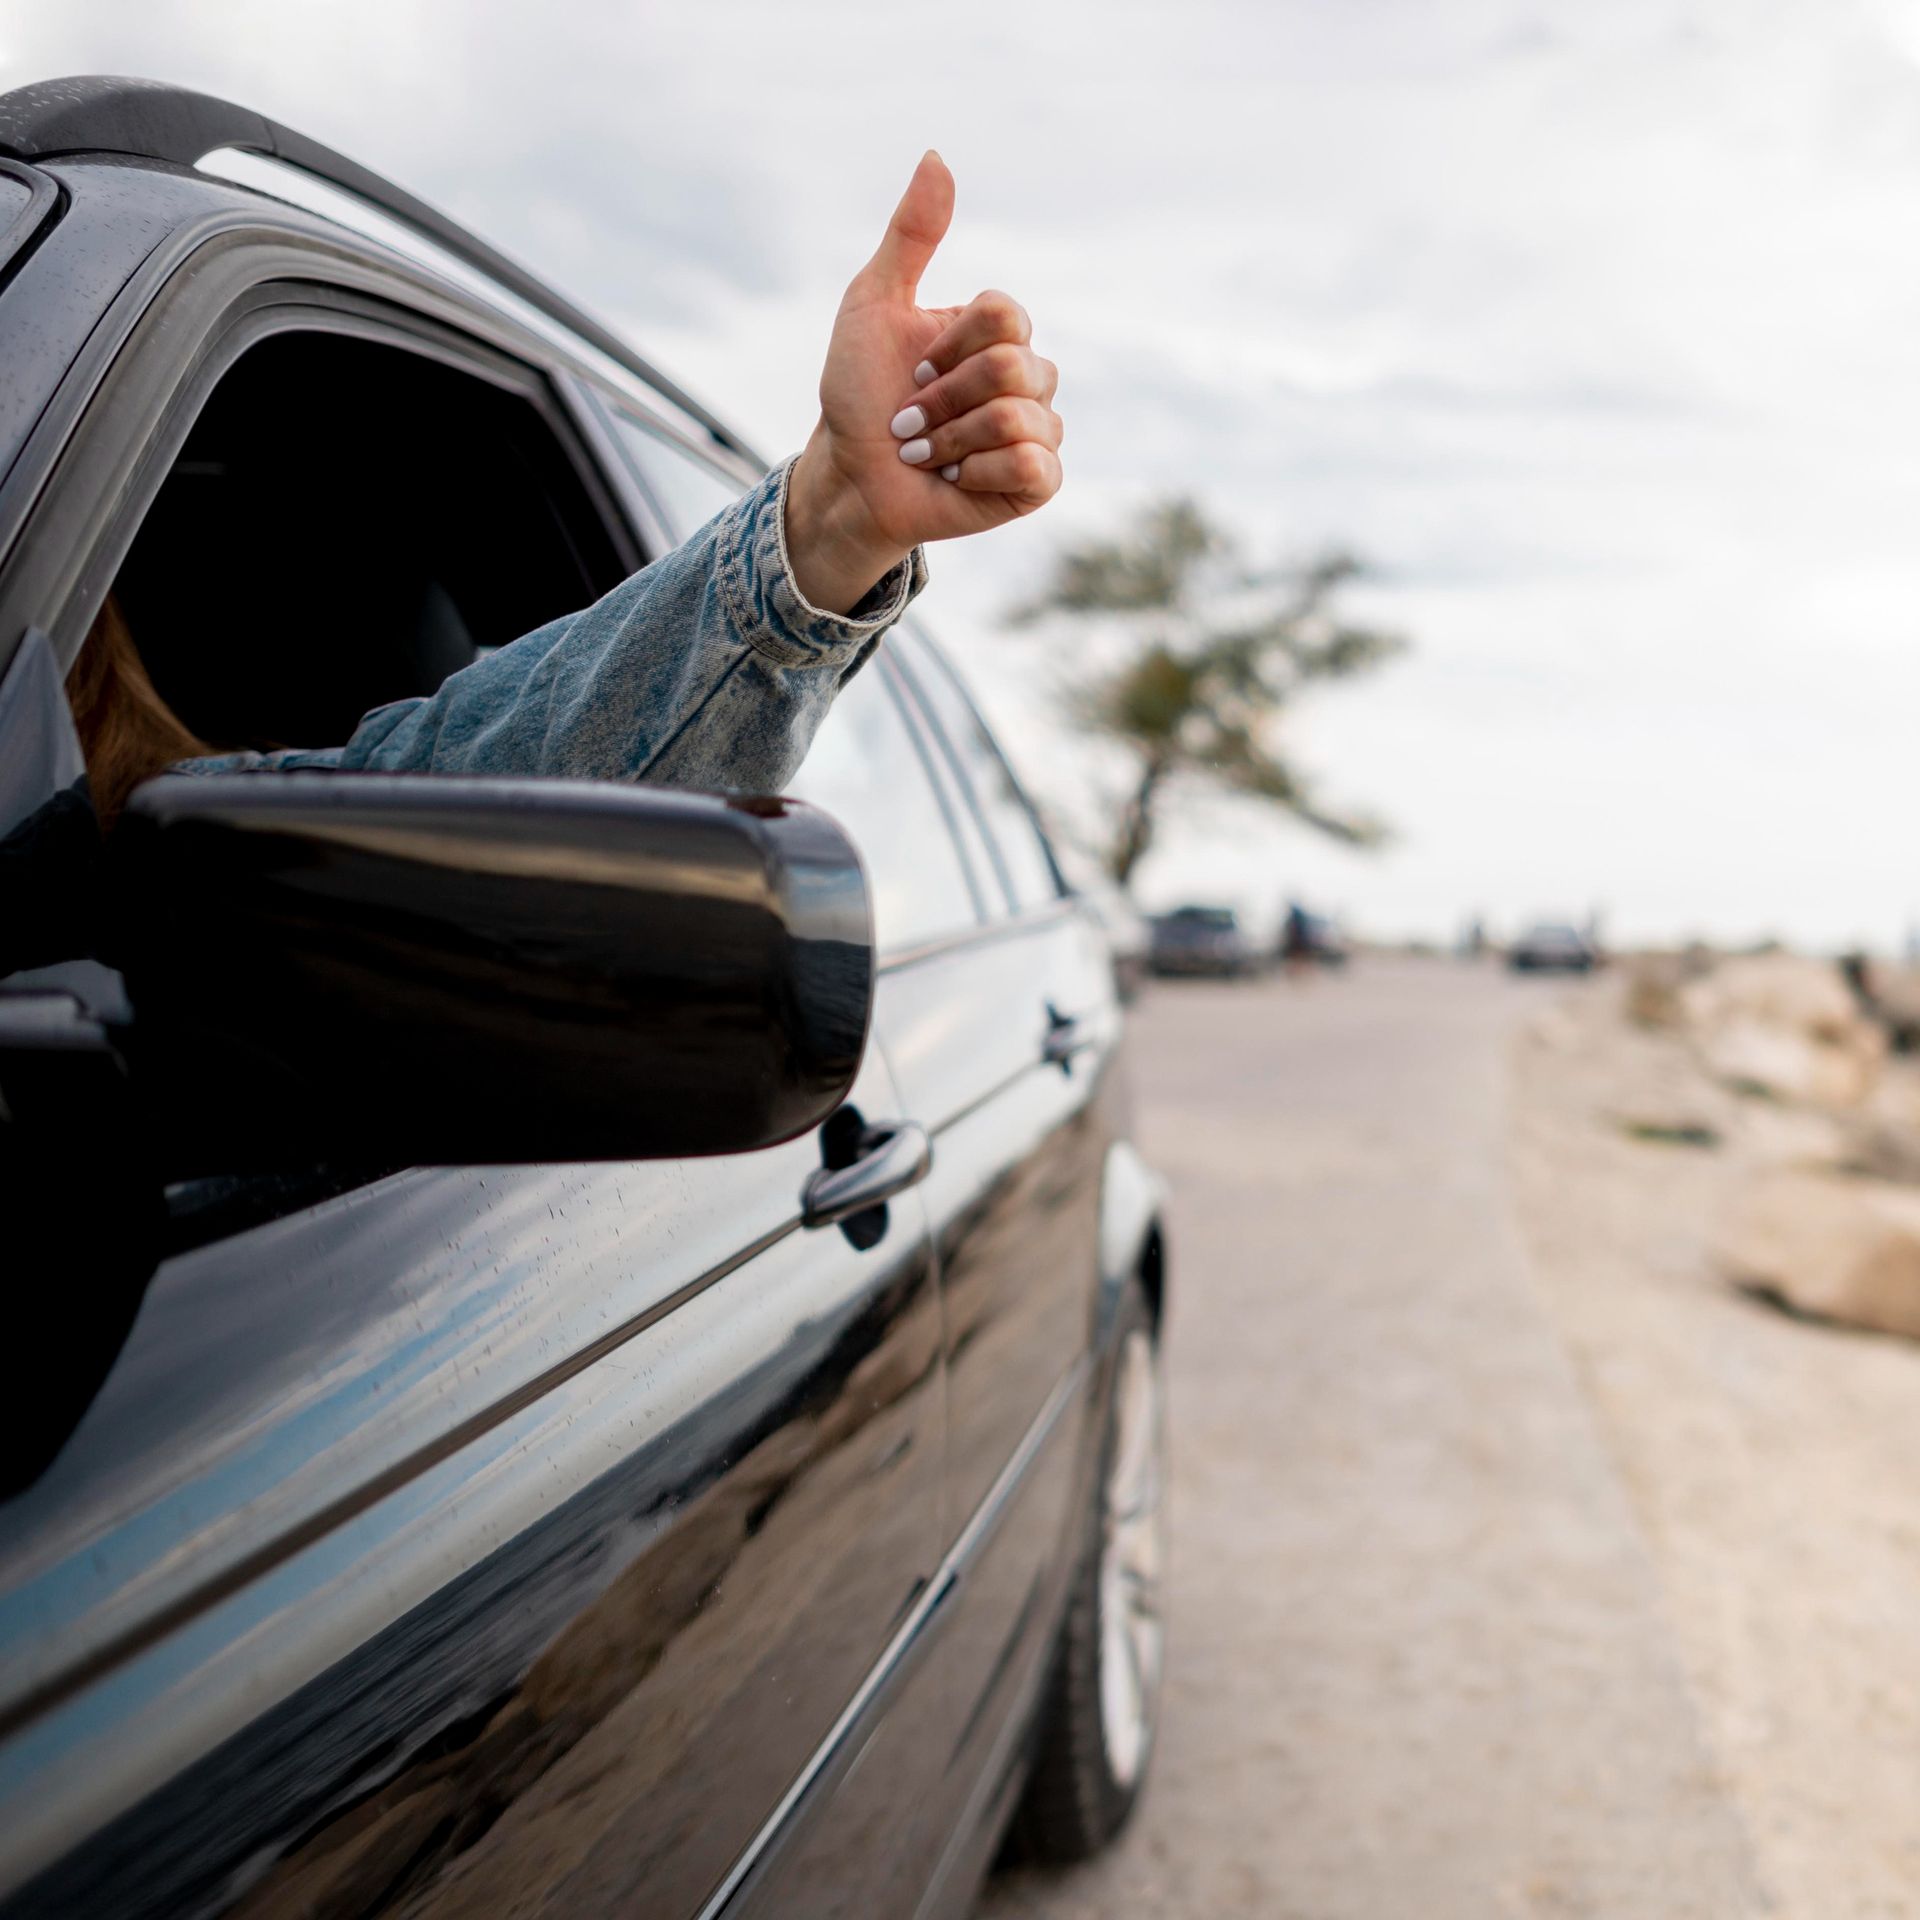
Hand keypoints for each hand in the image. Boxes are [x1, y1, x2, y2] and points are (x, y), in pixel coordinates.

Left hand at [785, 152, 1063, 614]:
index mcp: (996, 334)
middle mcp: (1026, 378)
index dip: (949, 345)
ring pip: (1019, 418)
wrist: (850, 476)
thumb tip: (937, 155)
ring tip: (927, 454)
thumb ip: (910, 235)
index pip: (1005, 314)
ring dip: (952, 440)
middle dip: (944, 398)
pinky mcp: (1037, 482)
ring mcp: (1036, 429)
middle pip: (1013, 366)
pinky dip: (981, 472)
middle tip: (911, 420)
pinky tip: (957, 479)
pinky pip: (1033, 465)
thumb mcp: (872, 304)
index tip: (912, 368)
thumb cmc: (858, 395)